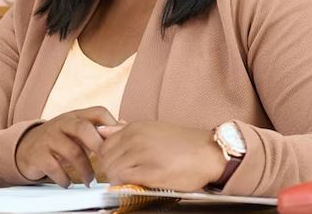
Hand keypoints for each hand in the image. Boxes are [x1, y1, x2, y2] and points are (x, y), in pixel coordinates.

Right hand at [15, 107, 117, 186]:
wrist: (26, 146)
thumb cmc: (60, 139)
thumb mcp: (77, 130)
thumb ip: (98, 129)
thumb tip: (124, 126)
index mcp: (76, 116)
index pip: (98, 112)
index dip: (112, 124)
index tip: (118, 144)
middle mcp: (62, 123)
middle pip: (83, 128)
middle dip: (98, 146)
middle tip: (107, 164)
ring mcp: (49, 138)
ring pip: (72, 151)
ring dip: (85, 170)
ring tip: (89, 181)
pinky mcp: (38, 154)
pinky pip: (54, 167)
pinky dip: (64, 179)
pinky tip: (68, 184)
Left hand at [97, 122, 226, 191]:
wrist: (209, 152)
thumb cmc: (183, 143)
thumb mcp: (151, 129)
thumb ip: (124, 130)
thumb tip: (102, 131)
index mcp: (134, 127)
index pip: (104, 144)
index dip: (107, 157)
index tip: (115, 164)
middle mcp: (135, 138)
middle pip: (105, 157)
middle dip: (109, 168)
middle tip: (121, 175)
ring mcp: (142, 154)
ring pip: (112, 169)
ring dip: (116, 178)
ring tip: (128, 180)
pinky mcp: (151, 172)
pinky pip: (125, 179)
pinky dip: (124, 184)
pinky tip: (135, 184)